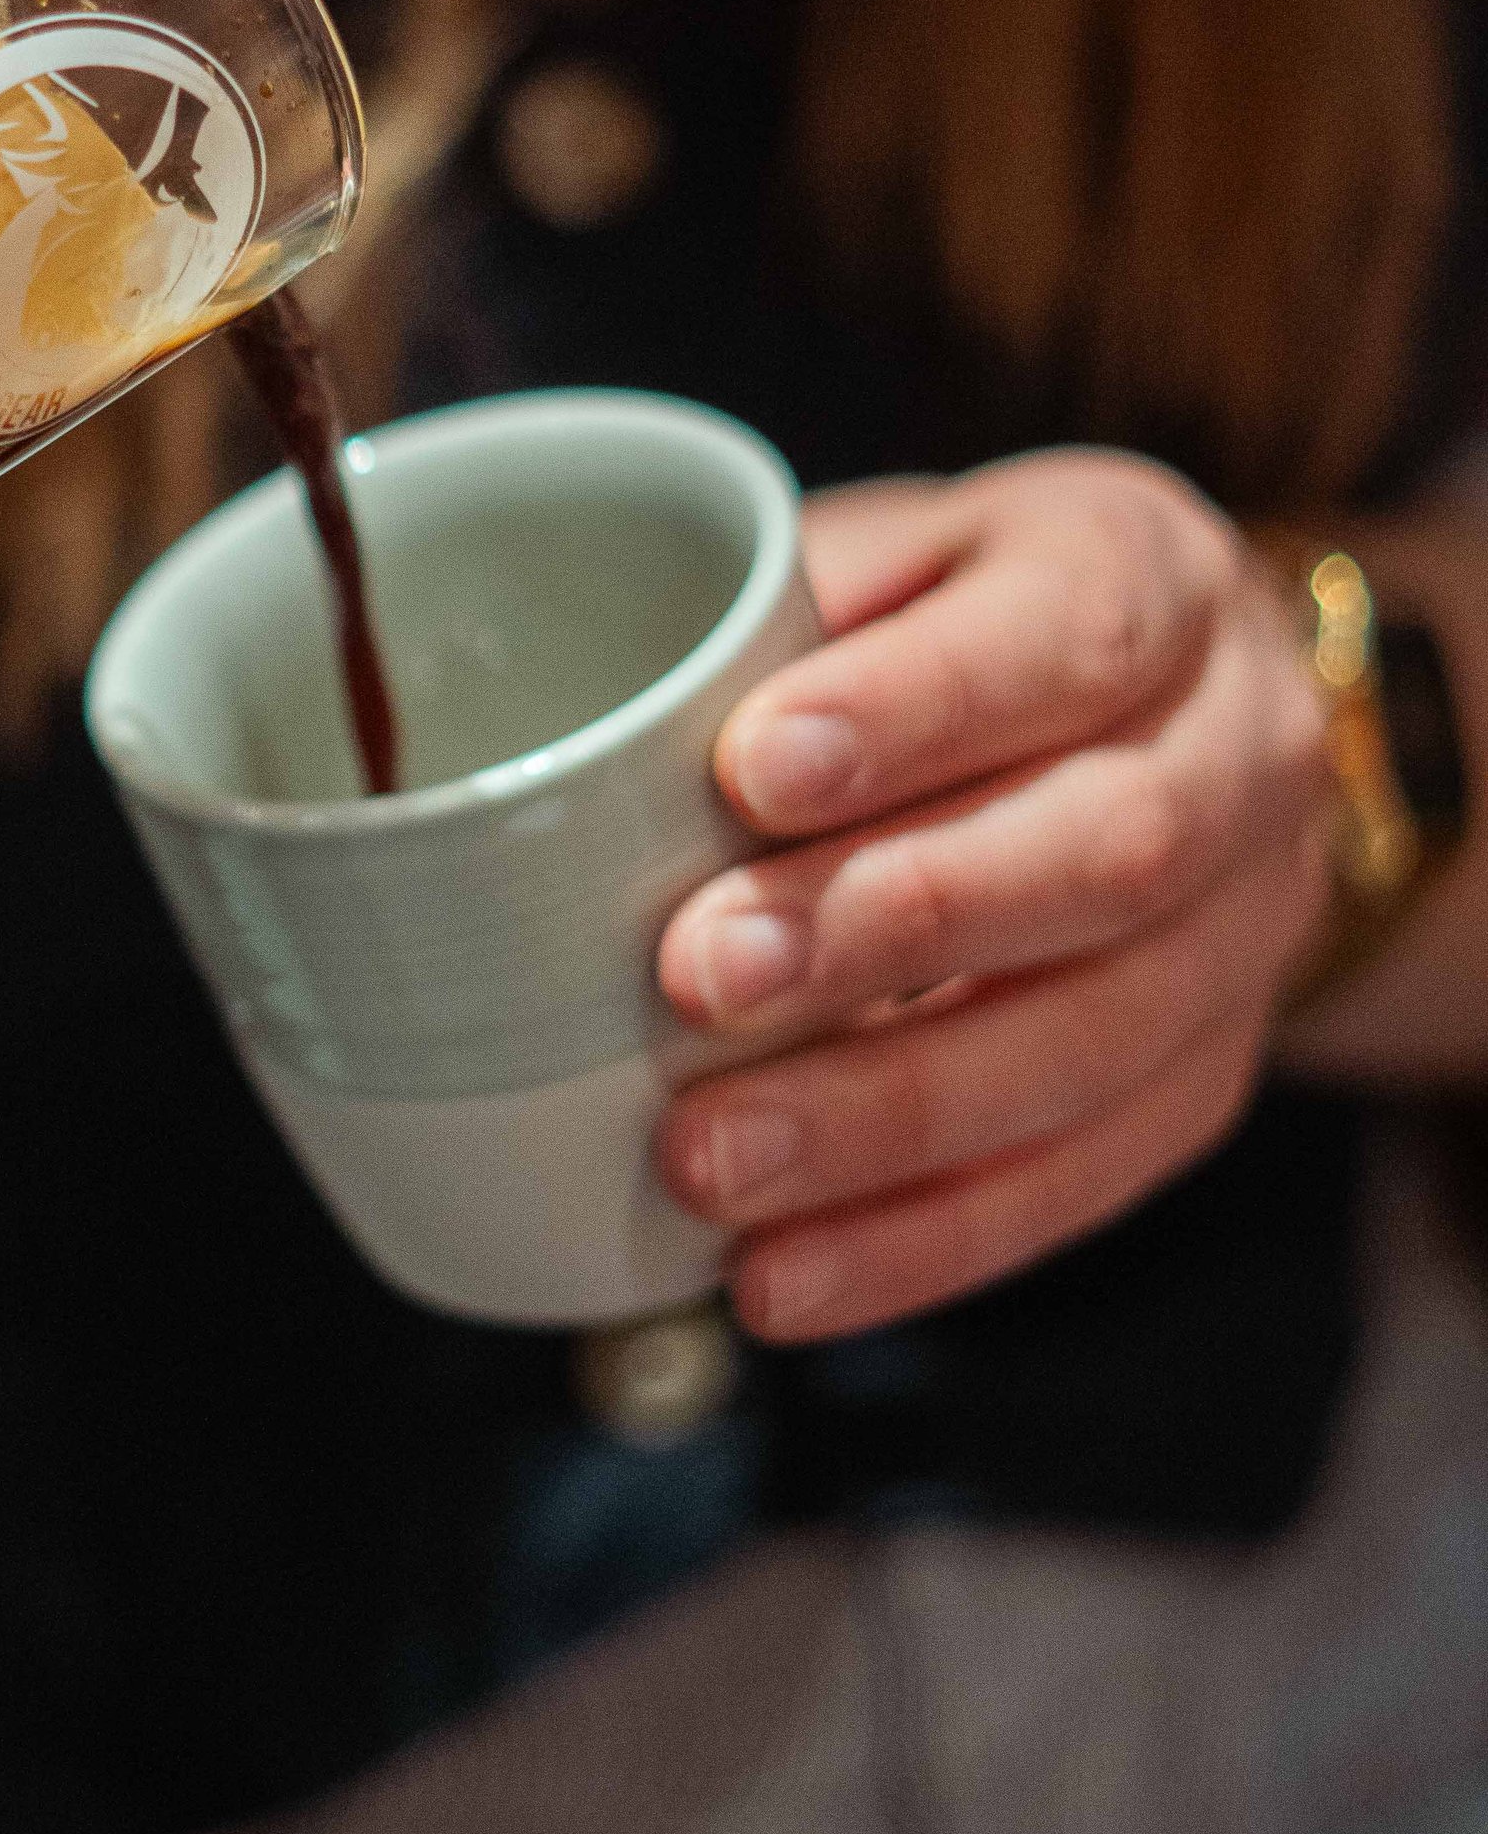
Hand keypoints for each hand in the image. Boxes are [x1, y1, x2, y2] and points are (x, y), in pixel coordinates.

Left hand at [654, 453, 1334, 1341]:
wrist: (1175, 723)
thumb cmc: (965, 624)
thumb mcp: (892, 557)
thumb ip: (782, 607)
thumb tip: (588, 727)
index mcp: (1158, 579)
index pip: (1069, 636)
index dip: (916, 710)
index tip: (747, 769)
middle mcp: (1244, 759)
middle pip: (1106, 853)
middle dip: (893, 924)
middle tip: (698, 976)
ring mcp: (1246, 941)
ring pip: (1098, 1044)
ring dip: (889, 1117)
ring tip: (707, 1160)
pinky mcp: (1207, 1087)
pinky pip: (1081, 1184)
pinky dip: (918, 1241)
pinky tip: (779, 1276)